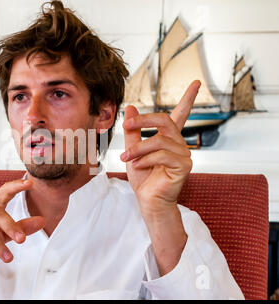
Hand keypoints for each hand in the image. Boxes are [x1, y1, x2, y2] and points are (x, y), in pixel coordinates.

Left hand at [120, 80, 200, 218]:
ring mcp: (184, 155)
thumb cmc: (142, 178)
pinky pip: (163, 155)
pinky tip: (138, 166)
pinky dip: (146, 160)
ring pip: (159, 140)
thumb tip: (130, 108)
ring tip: (126, 158)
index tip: (196, 83)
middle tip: (126, 125)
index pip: (180, 114)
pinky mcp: (184, 167)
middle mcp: (179, 144)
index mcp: (169, 139)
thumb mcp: (133, 150)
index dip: (188, 98)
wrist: (147, 200)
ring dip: (138, 148)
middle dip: (143, 120)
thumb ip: (133, 130)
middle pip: (165, 120)